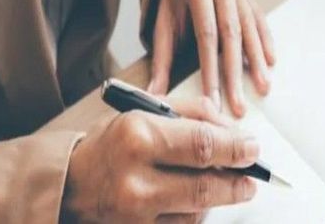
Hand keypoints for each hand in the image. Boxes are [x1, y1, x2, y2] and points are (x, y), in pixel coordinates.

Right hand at [62, 97, 258, 222]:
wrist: (70, 183)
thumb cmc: (114, 142)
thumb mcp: (148, 110)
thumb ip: (194, 113)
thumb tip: (234, 130)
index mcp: (139, 136)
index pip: (202, 145)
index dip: (236, 148)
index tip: (254, 149)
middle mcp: (135, 179)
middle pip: (205, 186)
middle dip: (237, 182)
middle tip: (253, 177)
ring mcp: (134, 214)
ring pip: (198, 211)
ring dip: (219, 198)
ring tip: (226, 184)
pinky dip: (197, 213)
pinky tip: (197, 200)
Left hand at [147, 0, 275, 117]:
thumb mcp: (162, 17)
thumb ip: (161, 56)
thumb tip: (154, 94)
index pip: (206, 32)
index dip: (210, 67)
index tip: (212, 98)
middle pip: (231, 32)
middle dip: (236, 72)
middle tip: (240, 103)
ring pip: (250, 26)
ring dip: (257, 59)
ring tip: (263, 86)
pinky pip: (260, 18)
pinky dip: (265, 40)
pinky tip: (271, 61)